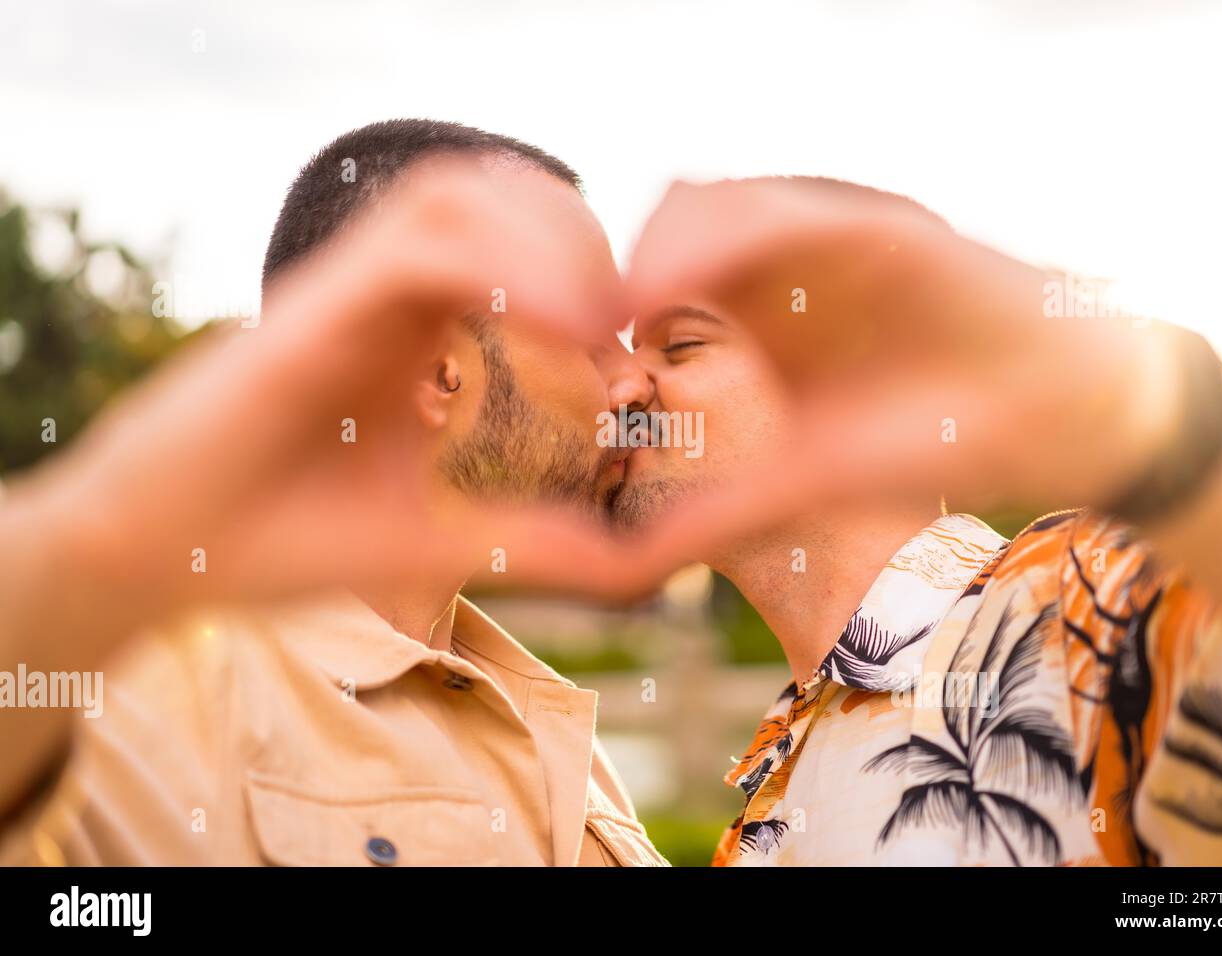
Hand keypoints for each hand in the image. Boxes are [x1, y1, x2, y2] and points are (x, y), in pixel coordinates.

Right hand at [20, 159, 625, 619]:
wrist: (161, 555)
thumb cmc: (286, 537)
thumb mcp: (442, 537)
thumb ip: (535, 537)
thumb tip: (636, 561)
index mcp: (414, 328)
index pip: (510, 240)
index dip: (584, 268)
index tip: (629, 346)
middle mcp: (383, 293)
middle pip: (495, 193)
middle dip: (577, 237)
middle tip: (625, 318)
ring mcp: (346, 293)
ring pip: (458, 194)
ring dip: (545, 238)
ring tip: (598, 320)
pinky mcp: (311, 310)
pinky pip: (418, 248)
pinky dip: (499, 269)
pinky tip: (561, 330)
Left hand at [624, 176, 1180, 519]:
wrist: (1059, 415)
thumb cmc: (937, 444)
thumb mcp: (813, 480)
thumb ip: (728, 508)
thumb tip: (634, 562)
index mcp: (753, 319)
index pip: (650, 286)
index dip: (594, 311)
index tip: (555, 354)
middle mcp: (778, 271)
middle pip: (664, 234)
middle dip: (608, 265)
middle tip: (569, 322)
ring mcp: (825, 243)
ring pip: (713, 208)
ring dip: (657, 247)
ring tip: (617, 303)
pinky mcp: (876, 227)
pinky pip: (792, 212)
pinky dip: (731, 236)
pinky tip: (682, 280)